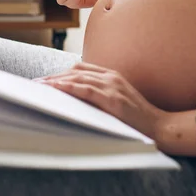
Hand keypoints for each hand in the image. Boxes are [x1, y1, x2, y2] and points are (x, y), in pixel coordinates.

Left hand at [35, 62, 166, 138]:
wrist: (159, 127)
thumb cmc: (137, 119)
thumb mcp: (117, 102)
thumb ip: (100, 97)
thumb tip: (75, 101)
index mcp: (112, 76)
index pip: (80, 69)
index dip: (61, 73)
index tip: (45, 81)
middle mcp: (111, 77)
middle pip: (75, 71)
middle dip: (54, 77)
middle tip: (36, 84)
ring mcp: (113, 86)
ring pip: (78, 78)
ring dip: (56, 82)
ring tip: (40, 87)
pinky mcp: (113, 99)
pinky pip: (86, 90)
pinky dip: (69, 88)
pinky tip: (56, 90)